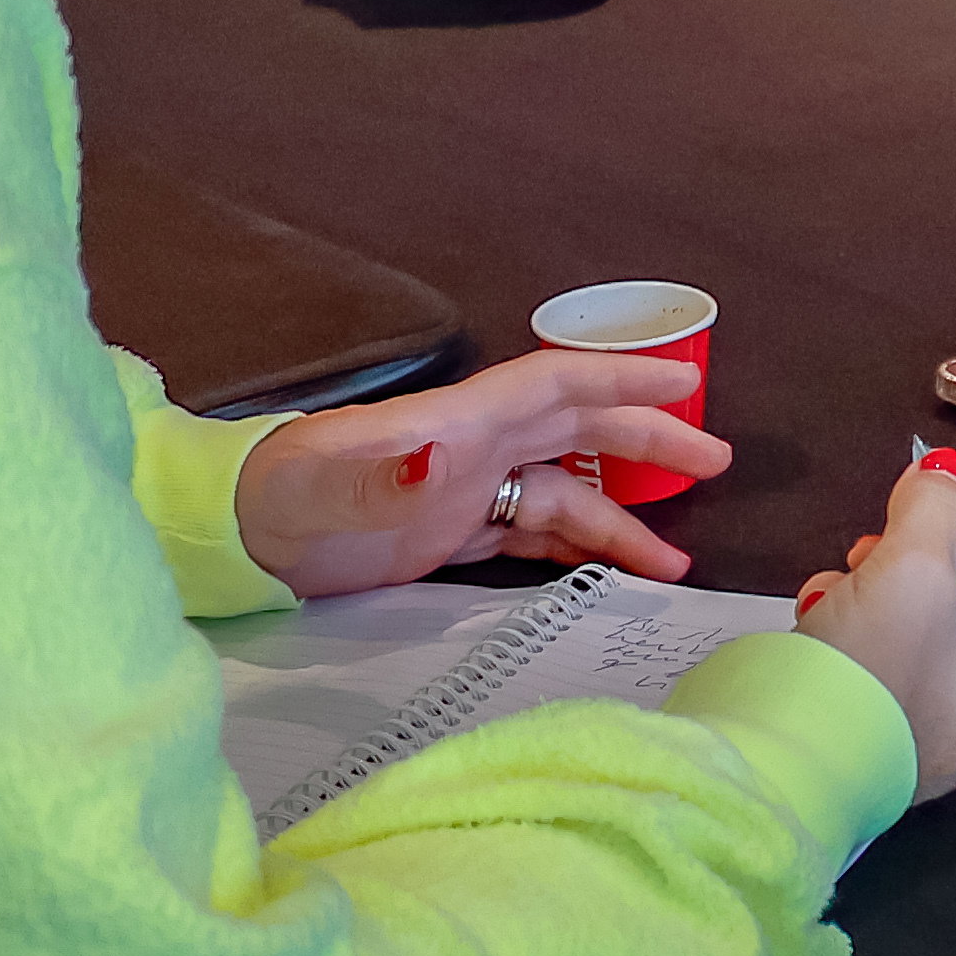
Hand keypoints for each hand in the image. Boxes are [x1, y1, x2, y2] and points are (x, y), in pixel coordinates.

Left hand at [230, 349, 729, 597]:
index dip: (621, 379)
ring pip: (565, 491)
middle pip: (578, 430)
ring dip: (620, 517)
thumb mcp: (326, 492)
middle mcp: (473, 449)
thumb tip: (441, 458)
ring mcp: (467, 491)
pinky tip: (611, 576)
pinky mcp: (454, 535)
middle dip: (647, 439)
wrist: (239, 541)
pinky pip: (534, 534)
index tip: (685, 381)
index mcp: (456, 424)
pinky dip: (578, 550)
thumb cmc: (279, 502)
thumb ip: (383, 477)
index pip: (554, 386)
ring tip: (676, 562)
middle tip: (716, 462)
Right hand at [792, 454, 955, 801]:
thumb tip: (944, 472)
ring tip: (857, 561)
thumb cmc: (867, 678)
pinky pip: (882, 638)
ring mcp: (923, 714)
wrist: (774, 758)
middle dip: (949, 547)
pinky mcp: (869, 709)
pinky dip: (857, 607)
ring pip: (932, 612)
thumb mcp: (911, 572)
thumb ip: (937, 510)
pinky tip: (827, 602)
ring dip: (894, 570)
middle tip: (909, 519)